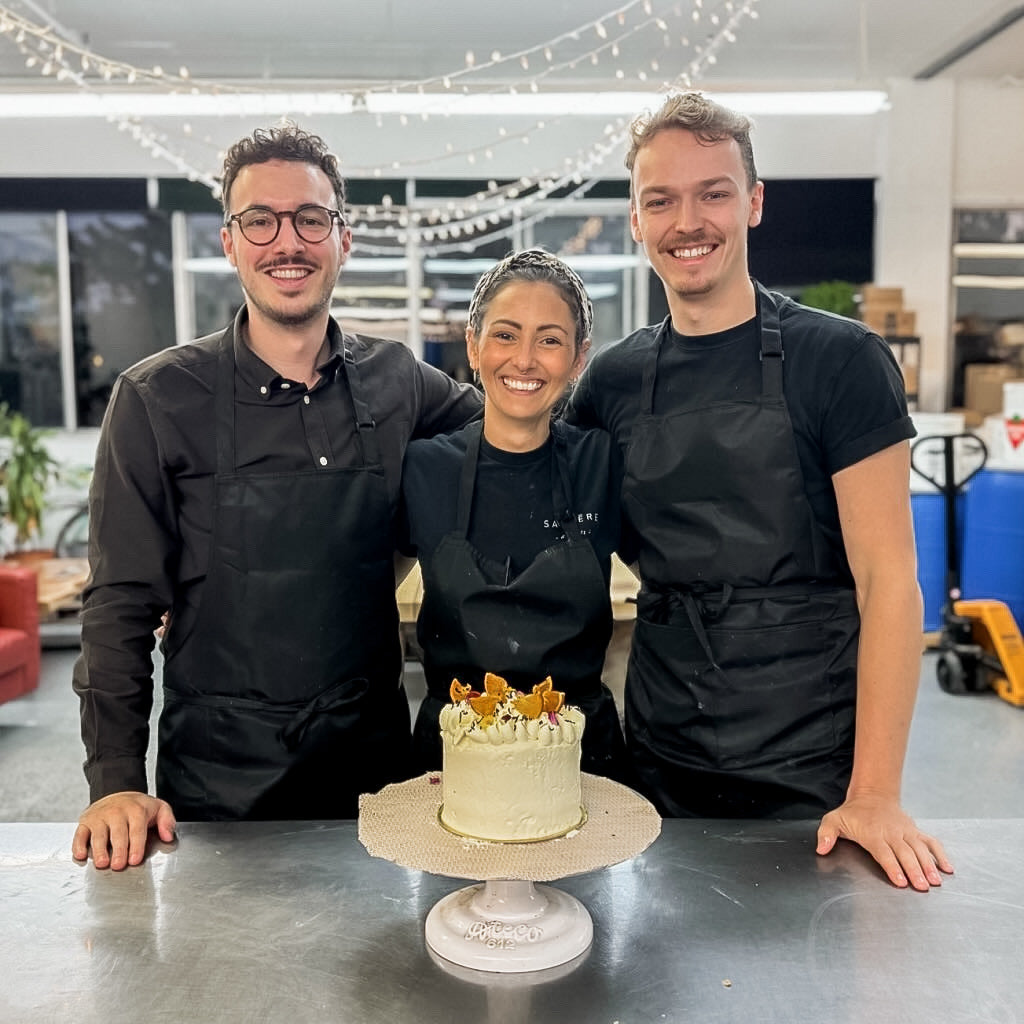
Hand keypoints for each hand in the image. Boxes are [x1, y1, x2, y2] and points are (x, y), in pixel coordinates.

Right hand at [72, 791, 176, 870]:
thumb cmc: (138, 807)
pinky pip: (80, 833)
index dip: (136, 845)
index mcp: (136, 810)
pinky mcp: (86, 821)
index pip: (137, 830)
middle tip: (119, 865)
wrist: (117, 791)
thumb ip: (167, 821)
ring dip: (99, 850)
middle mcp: (116, 812)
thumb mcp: (159, 808)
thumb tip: (168, 836)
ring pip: (99, 834)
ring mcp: (99, 816)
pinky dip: (79, 844)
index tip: (135, 859)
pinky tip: (81, 854)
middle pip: (118, 834)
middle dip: (119, 850)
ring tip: (102, 863)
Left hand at [816, 793, 953, 890]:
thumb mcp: (833, 820)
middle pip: (905, 853)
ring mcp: (906, 831)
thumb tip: (821, 848)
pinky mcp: (915, 831)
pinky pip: (931, 842)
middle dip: (914, 870)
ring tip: (936, 881)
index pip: (884, 852)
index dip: (892, 866)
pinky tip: (948, 868)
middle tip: (922, 887)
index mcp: (872, 833)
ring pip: (920, 849)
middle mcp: (891, 832)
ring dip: (929, 865)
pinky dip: (940, 854)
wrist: (872, 795)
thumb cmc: (853, 813)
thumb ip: (826, 834)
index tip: (901, 881)